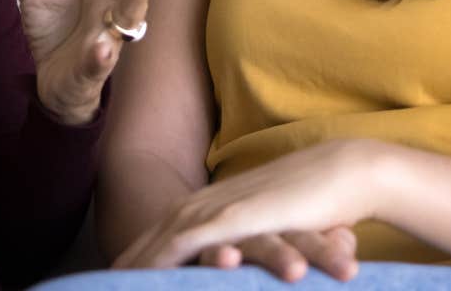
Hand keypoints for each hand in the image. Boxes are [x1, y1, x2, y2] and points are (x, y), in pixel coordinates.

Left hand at [114, 140, 383, 276]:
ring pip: (165, 237)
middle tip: (102, 282)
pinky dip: (164, 259)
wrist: (349, 171)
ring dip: (138, 262)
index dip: (141, 252)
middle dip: (128, 259)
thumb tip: (244, 259)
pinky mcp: (238, 216)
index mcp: (218, 201)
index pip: (167, 230)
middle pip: (155, 232)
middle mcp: (212, 200)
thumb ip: (258, 243)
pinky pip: (191, 241)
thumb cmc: (319, 204)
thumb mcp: (278, 228)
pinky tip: (146, 277)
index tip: (117, 273)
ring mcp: (222, 206)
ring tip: (114, 282)